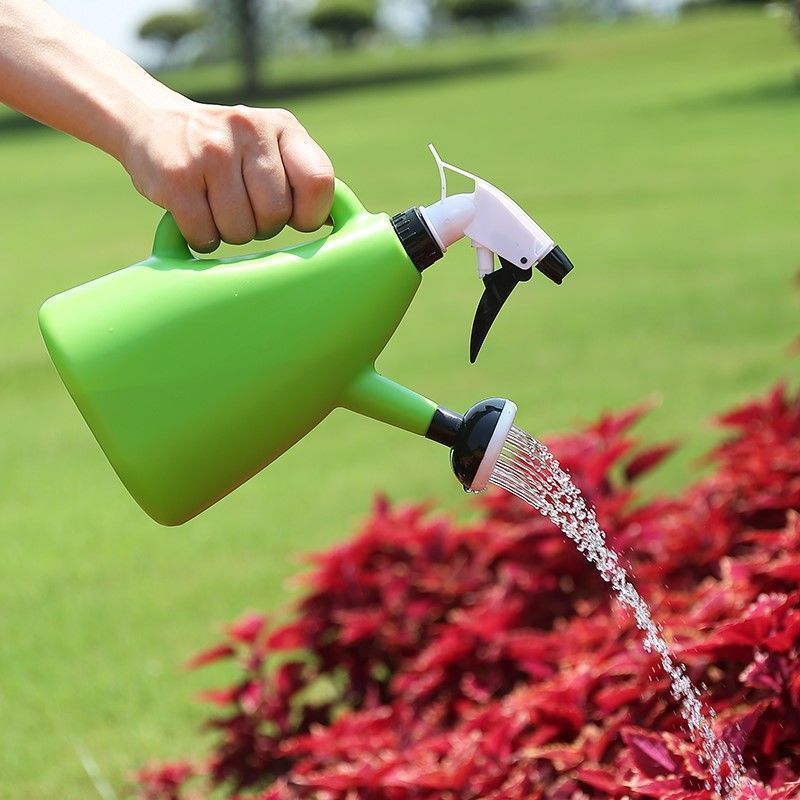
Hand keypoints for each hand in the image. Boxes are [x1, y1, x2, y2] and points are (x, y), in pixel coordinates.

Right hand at [121, 101, 334, 252]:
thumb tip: (333, 222)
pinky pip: (205, 236)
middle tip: (242, 208)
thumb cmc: (224, 148)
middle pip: (276, 216)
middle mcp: (248, 130)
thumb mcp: (268, 145)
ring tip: (216, 206)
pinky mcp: (177, 177)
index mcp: (281, 126)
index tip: (294, 218)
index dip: (309, 214)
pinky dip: (201, 237)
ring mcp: (211, 152)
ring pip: (241, 231)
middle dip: (262, 226)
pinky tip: (193, 214)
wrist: (149, 120)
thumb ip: (300, 176)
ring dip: (230, 232)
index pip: (318, 182)